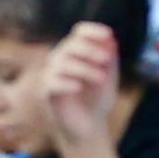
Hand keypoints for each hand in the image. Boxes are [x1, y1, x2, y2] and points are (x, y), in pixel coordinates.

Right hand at [36, 19, 124, 153]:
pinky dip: (66, 82)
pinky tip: (78, 87)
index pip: (80, 31)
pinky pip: (52, 82)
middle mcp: (61, 58)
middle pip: (71, 44)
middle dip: (90, 50)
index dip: (93, 31)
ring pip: (63, 63)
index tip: (108, 35)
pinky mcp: (47, 92)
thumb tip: (111, 40)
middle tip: (106, 59)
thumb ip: (110, 59)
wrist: (90, 126)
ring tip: (102, 79)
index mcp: (76, 51)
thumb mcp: (109, 77)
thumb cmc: (98, 98)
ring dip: (85, 68)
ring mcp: (52, 74)